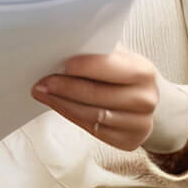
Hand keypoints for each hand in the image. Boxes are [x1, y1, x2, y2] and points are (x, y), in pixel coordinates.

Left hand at [33, 51, 180, 152]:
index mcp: (144, 72)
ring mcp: (139, 124)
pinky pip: (94, 130)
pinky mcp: (129, 141)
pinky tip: (57, 106)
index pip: (111, 68)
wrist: (145, 101)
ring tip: (42, 93)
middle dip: (66, 87)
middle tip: (42, 82)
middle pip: (97, 94)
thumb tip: (67, 46)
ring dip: (62, 103)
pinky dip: (72, 116)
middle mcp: (145, 99)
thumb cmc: (125, 75)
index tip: (63, 64)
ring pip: (92, 114)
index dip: (86, 66)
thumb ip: (100, 53)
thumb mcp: (120, 58)